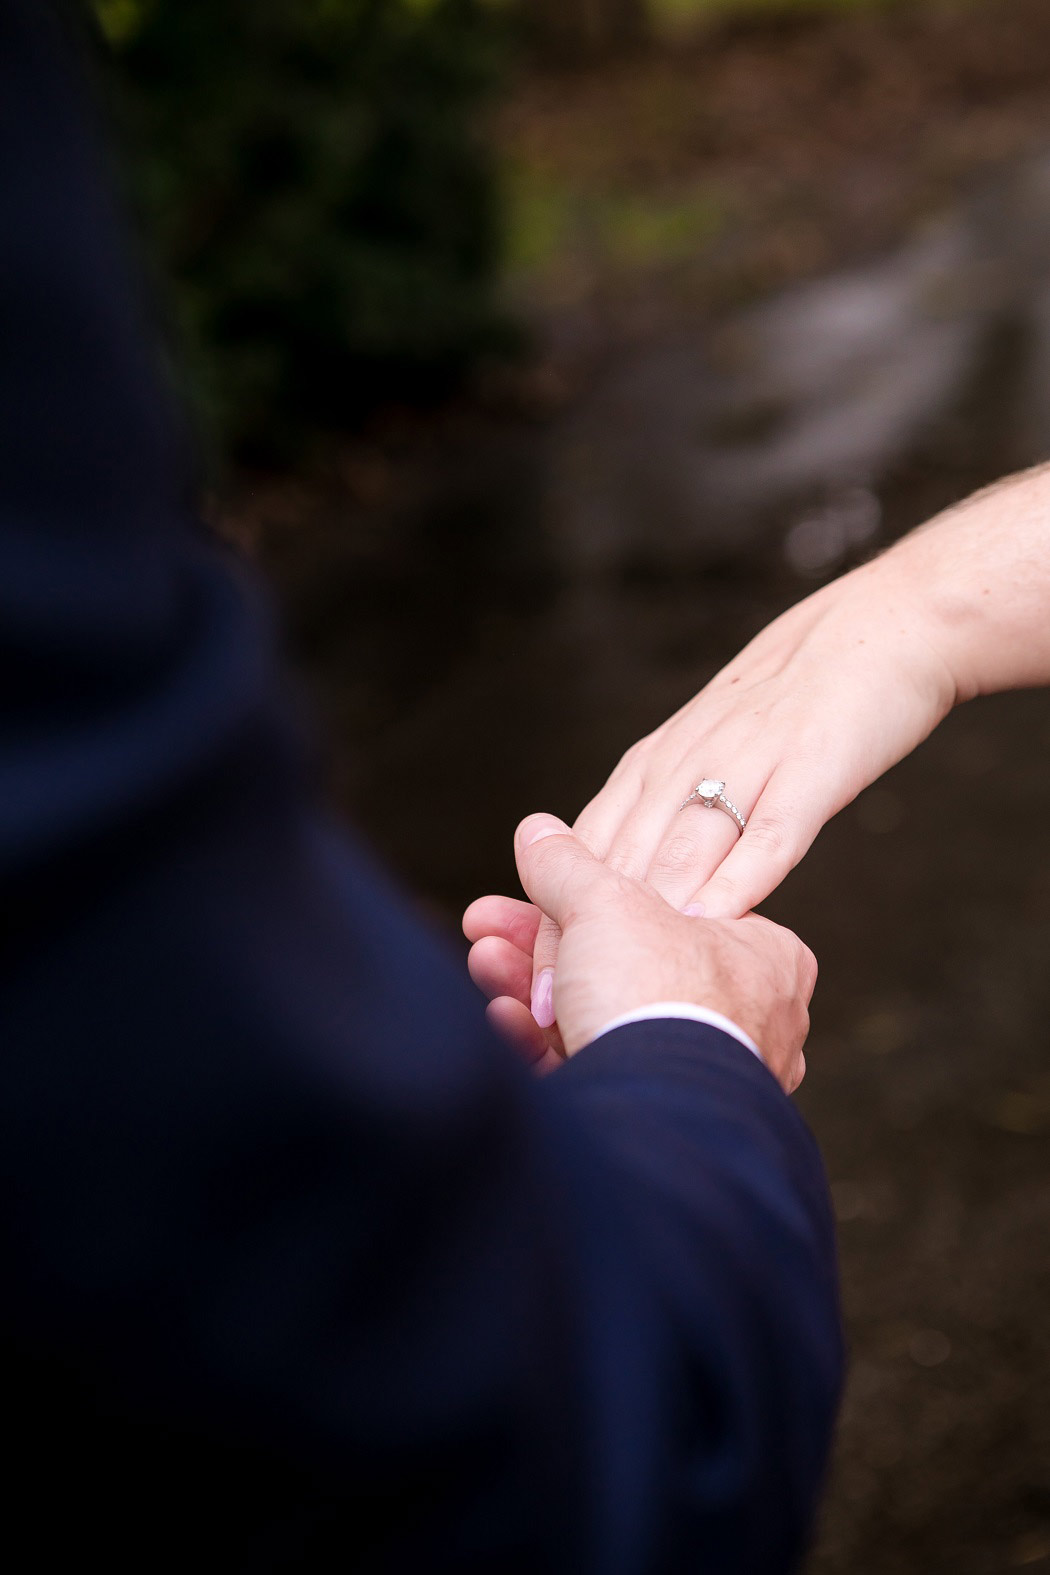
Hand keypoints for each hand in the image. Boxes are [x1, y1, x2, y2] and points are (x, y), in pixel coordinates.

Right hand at [465, 813, 817, 1093]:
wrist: (656, 1111)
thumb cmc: (660, 992)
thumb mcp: (605, 902)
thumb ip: (568, 866)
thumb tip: (537, 831)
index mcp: (766, 958)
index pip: (671, 911)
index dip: (591, 898)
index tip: (535, 890)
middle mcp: (749, 1023)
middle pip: (625, 968)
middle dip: (543, 948)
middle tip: (488, 928)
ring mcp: (705, 1080)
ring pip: (605, 1021)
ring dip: (533, 991)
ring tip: (483, 962)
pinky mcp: (660, 1125)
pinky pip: (600, 1072)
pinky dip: (544, 1045)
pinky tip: (501, 1017)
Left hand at [495, 555, 955, 1029]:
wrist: (870, 633)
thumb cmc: (784, 709)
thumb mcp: (700, 755)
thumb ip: (658, 817)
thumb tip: (616, 894)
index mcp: (650, 766)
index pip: (585, 853)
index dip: (555, 922)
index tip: (532, 988)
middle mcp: (682, 766)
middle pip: (620, 865)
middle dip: (585, 942)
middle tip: (559, 1012)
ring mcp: (744, 766)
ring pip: (680, 851)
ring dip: (649, 923)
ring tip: (625, 991)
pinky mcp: (810, 771)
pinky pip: (768, 834)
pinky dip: (740, 881)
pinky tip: (719, 929)